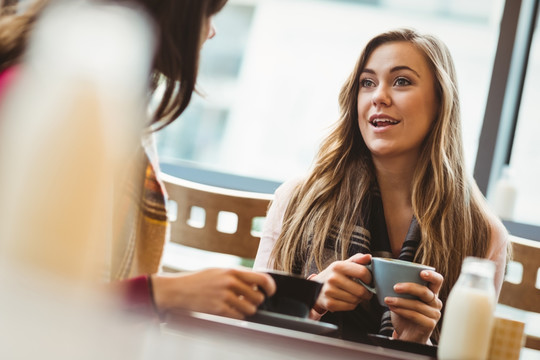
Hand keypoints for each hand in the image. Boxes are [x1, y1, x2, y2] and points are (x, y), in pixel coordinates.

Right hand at [151, 268, 275, 318]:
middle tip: (249, 301)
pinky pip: (238, 316)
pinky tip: (230, 311)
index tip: (271, 292)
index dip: (270, 286)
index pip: (261, 278)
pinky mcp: (219, 309)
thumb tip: (257, 283)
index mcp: (232, 271)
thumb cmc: (199, 280)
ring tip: (239, 306)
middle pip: (258, 296)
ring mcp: (224, 296)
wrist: (179, 289)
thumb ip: (237, 275)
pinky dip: (237, 316)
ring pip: (250, 309)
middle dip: (256, 301)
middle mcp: (230, 282)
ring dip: (247, 310)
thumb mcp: (219, 271)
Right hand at [310, 253, 372, 314]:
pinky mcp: (329, 303)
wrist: (316, 287)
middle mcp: (332, 278)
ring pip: (356, 300)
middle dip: (367, 292)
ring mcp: (330, 291)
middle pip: (361, 290)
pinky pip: (350, 307)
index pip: (362, 272)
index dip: (369, 278)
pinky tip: (348, 299)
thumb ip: (357, 259)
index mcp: (338, 266)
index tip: (369, 280)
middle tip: (365, 291)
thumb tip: (368, 257)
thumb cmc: (334, 275)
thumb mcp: (343, 264)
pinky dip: (352, 304)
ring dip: (359, 299)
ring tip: (355, 294)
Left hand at [384, 270, 443, 343]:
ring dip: (400, 301)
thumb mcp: (403, 298)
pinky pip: (415, 315)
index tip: (421, 273)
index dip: (432, 275)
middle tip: (395, 287)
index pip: (437, 281)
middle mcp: (435, 302)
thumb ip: (401, 287)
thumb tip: (386, 275)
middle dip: (409, 287)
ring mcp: (434, 314)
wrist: (407, 334)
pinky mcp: (430, 324)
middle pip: (425, 291)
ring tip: (388, 300)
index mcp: (431, 292)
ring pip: (417, 304)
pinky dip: (402, 311)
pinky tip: (392, 308)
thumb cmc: (405, 313)